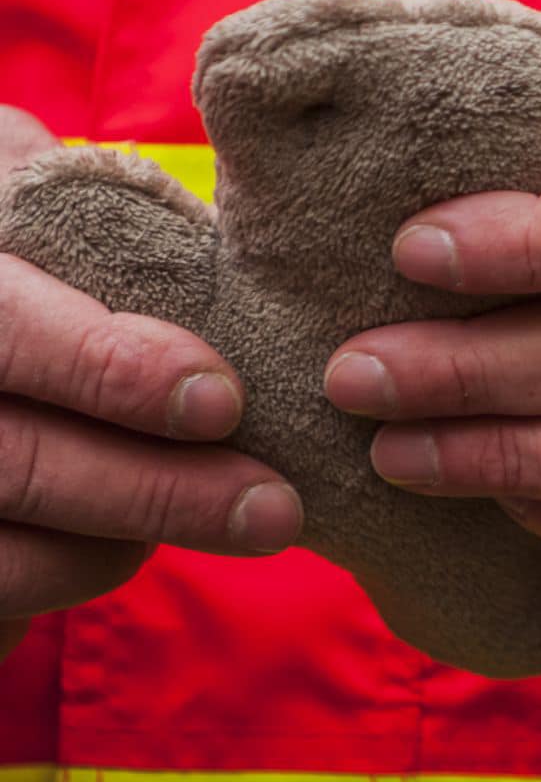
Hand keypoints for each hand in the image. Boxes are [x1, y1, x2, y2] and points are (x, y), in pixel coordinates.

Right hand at [0, 108, 303, 654]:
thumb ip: (74, 194)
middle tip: (273, 507)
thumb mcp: (13, 202)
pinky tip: (117, 549)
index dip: (110, 370)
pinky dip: (59, 587)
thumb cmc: (2, 256)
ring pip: (10, 558)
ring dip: (121, 546)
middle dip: (158, 493)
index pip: (8, 332)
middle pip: (21, 465)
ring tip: (218, 518)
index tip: (222, 396)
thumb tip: (195, 213)